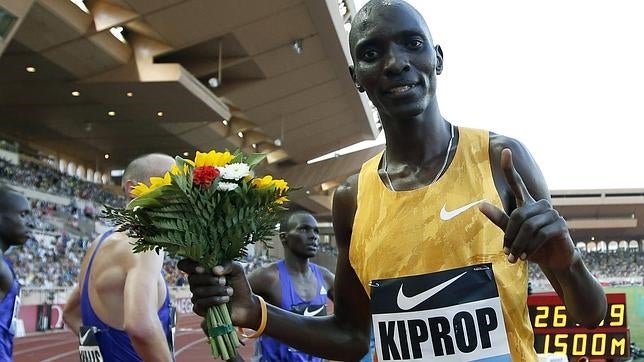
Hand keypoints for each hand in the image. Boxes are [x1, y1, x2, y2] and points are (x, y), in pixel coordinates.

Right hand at [177, 259, 260, 328]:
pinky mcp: (199, 309)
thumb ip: (228, 264)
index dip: (190, 266)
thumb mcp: (237, 270)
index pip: (184, 264)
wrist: (246, 304)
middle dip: (209, 279)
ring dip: (216, 290)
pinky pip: (200, 304)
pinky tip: (225, 299)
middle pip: (191, 278)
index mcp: (202, 270)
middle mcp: (196, 282)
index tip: (203, 269)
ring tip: (230, 291)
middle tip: (224, 281)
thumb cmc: (239, 284)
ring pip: (197, 291)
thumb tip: (214, 270)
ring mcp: (196, 296)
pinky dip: (214, 300)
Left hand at [479, 148, 575, 268]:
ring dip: (519, 244)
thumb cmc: (530, 246)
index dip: (509, 168)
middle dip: (510, 236)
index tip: (504, 150)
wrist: (554, 261)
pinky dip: (530, 247)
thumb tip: (480, 205)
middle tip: (506, 252)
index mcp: (527, 203)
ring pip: (528, 226)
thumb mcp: (512, 235)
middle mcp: (540, 205)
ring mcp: (552, 214)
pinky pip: (540, 234)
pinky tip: (526, 256)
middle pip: (518, 215)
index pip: (516, 182)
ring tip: (515, 256)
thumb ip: (499, 220)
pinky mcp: (560, 225)